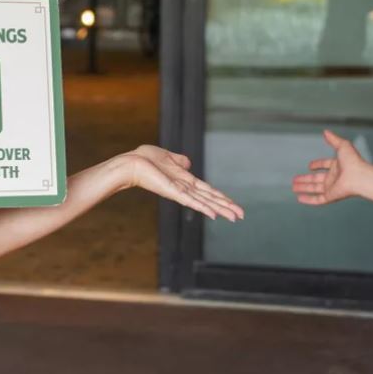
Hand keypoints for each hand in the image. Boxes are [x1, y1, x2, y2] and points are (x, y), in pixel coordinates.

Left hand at [122, 145, 243, 220]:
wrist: (131, 163)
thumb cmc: (145, 159)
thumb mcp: (168, 157)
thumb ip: (180, 161)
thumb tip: (189, 163)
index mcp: (185, 180)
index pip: (207, 191)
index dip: (221, 197)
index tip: (233, 204)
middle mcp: (184, 188)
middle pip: (210, 199)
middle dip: (226, 207)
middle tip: (241, 216)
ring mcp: (179, 192)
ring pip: (205, 202)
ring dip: (220, 209)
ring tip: (234, 217)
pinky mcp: (173, 192)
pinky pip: (191, 201)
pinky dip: (203, 207)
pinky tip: (214, 215)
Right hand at [291, 130, 369, 205]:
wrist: (359, 176)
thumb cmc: (354, 161)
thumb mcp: (342, 145)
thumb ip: (333, 139)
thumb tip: (326, 131)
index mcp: (337, 166)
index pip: (325, 165)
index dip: (318, 164)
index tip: (310, 165)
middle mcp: (334, 178)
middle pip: (316, 179)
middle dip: (305, 179)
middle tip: (295, 179)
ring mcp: (332, 187)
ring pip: (314, 189)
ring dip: (303, 188)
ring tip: (293, 187)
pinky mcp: (330, 196)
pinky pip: (317, 199)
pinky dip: (308, 199)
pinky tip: (299, 198)